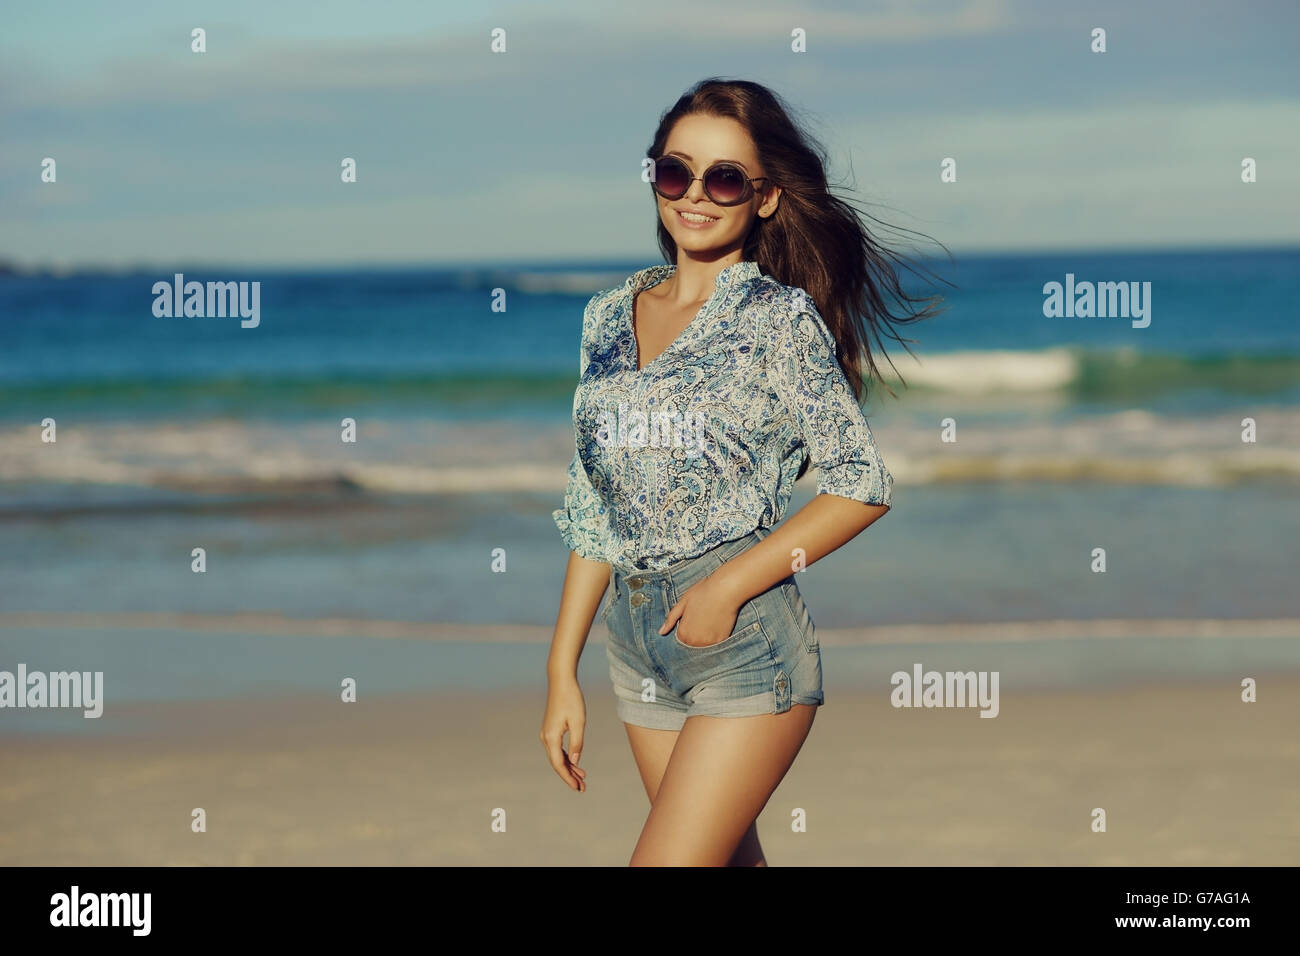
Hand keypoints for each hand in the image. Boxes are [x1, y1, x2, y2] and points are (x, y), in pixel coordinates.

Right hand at [540, 676, 586, 791]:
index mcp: (551, 737)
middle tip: (583, 788)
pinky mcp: (550, 729)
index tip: (578, 788)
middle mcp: (546, 737)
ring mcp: (547, 733)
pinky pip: (557, 748)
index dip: (568, 778)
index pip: (559, 764)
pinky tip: (575, 762)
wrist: (561, 681)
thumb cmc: (571, 699)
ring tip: (582, 778)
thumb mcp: (579, 722)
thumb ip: (577, 743)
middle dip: (569, 776)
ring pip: (557, 756)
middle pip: (557, 763)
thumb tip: (575, 761)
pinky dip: (566, 757)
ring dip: (569, 767)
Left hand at [658, 573, 743, 647]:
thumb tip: (661, 632)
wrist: (725, 589)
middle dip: (696, 635)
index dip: (686, 628)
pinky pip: (716, 645)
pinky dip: (716, 637)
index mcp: (683, 633)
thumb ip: (671, 619)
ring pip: (704, 646)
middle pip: (692, 645)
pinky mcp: (722, 641)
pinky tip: (718, 623)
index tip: (693, 618)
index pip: (681, 639)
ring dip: (706, 638)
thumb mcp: (682, 603)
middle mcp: (694, 641)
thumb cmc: (703, 592)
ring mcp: (709, 642)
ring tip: (711, 620)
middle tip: (703, 618)